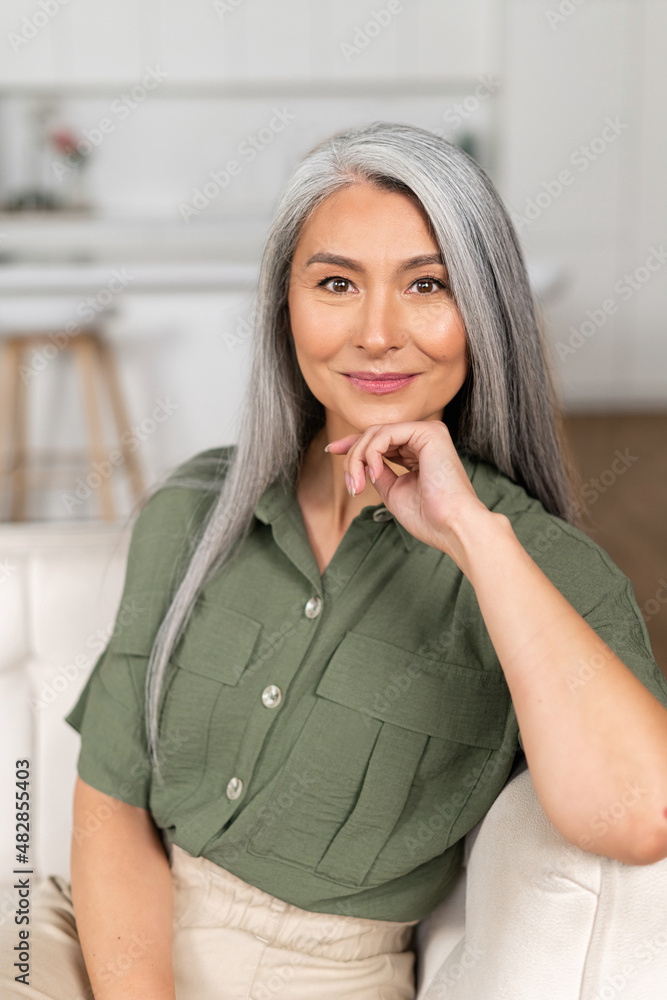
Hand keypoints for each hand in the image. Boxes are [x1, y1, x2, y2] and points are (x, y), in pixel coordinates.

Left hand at [326, 420, 494, 562]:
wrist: (453, 527)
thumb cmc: (429, 518)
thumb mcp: (393, 492)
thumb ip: (379, 473)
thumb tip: (361, 462)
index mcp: (419, 451)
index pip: (380, 440)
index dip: (353, 443)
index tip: (331, 450)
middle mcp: (424, 438)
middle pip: (374, 435)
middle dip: (353, 458)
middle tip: (350, 487)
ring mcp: (428, 432)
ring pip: (376, 433)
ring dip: (358, 459)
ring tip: (357, 486)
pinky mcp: (429, 432)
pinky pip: (385, 434)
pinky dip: (371, 454)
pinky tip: (374, 474)